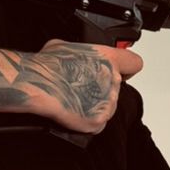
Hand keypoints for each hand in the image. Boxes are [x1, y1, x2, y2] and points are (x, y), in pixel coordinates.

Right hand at [25, 38, 142, 136]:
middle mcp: (112, 80)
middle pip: (115, 88)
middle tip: (81, 87)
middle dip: (100, 89)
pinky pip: (97, 123)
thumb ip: (82, 52)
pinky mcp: (98, 121)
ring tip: (74, 99)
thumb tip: (78, 56)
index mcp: (108, 58)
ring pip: (106, 107)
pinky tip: (73, 112)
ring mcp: (107, 102)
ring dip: (94, 106)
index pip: (134, 63)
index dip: (126, 68)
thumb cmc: (48, 66)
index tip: (120, 71)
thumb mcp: (65, 45)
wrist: (36, 84)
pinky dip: (86, 121)